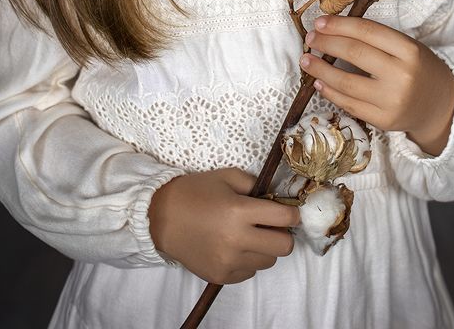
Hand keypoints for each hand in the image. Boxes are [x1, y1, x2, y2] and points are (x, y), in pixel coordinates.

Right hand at [148, 167, 299, 283]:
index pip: (284, 218)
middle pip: (284, 247)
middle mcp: (237, 240)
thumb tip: (275, 197)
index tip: (290, 211)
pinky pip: (250, 273)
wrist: (160, 218)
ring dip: (265, 248)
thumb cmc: (195, 192)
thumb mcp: (226, 176)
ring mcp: (229, 262)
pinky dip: (248, 260)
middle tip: (271, 225)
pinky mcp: (220, 277)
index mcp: (239, 211)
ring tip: (249, 235)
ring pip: (268, 261)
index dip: (292, 213)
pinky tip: (234, 247)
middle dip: (283, 234)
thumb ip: (254, 184)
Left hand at [299, 15, 453, 155]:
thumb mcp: (407, 47)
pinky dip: (330, 92)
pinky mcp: (384, 121)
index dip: (340, 25)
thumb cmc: (418, 69)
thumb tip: (332, 30)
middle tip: (310, 39)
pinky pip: (350, 105)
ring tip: (306, 60)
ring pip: (347, 83)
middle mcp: (402, 75)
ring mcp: (392, 101)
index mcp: (409, 50)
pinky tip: (319, 82)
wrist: (441, 105)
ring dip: (320, 70)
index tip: (319, 22)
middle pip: (355, 54)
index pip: (367, 31)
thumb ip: (376, 40)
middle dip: (326, 44)